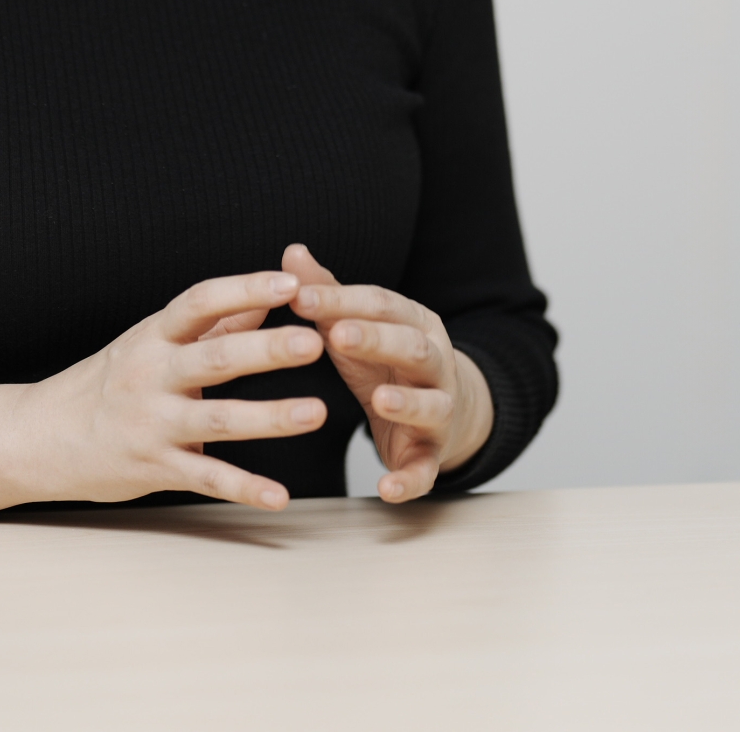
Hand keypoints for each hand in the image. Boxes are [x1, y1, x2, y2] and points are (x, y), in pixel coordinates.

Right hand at [0, 270, 329, 513]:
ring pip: (217, 420)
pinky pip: (205, 480)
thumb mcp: (152, 342)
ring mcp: (153, 423)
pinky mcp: (155, 468)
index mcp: (155, 336)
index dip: (245, 289)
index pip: (201, 302)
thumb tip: (268, 296)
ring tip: (317, 412)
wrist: (40, 436)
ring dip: (269, 417)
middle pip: (215, 358)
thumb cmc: (109, 382)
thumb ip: (213, 322)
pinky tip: (279, 495)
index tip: (289, 282)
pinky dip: (243, 487)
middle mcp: (152, 375)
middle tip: (314, 343)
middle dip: (266, 351)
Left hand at [281, 244, 492, 502]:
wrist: (446, 411)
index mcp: (414, 324)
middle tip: (338, 336)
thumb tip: (293, 252)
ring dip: (408, 403)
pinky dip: (410, 480)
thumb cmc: (388, 362)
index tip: (299, 297)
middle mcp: (434, 363)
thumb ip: (328, 293)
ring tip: (380, 400)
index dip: (342, 300)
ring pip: (431, 404)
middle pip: (413, 347)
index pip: (381, 305)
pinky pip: (426, 469)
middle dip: (377, 340)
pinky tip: (386, 489)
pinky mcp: (433, 453)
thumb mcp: (359, 326)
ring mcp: (439, 408)